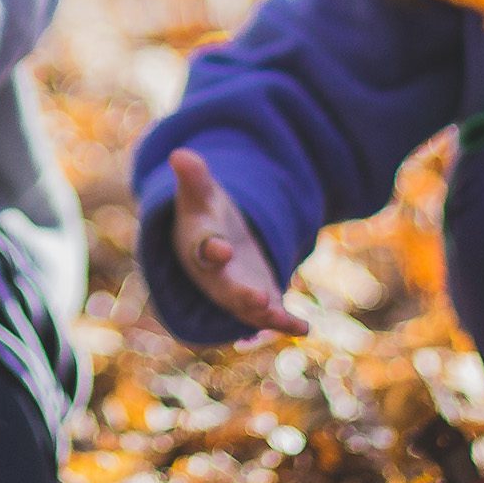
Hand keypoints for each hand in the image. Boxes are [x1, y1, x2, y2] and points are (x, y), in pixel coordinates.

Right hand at [168, 149, 307, 337]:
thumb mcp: (200, 193)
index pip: (203, 249)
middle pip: (226, 289)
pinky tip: (304, 328)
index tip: (221, 248)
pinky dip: (285, 324)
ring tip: (284, 320)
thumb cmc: (204, 214)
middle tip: (260, 300)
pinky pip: (270, 317)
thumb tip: (179, 154)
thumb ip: (193, 177)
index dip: (212, 249)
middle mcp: (215, 276)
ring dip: (265, 316)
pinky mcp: (258, 300)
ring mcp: (237, 292)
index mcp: (198, 247)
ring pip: (248, 310)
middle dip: (242, 296)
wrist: (211, 244)